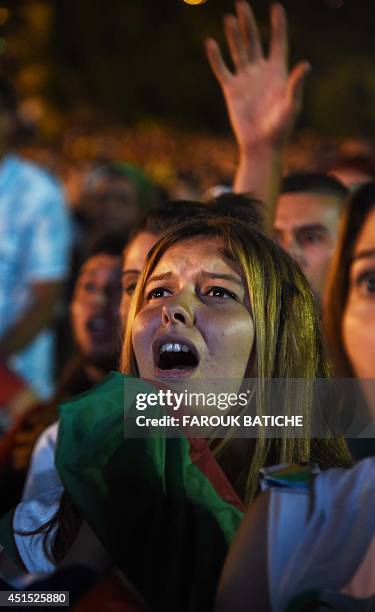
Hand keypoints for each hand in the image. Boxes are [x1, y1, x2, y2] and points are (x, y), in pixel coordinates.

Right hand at [205, 2, 310, 151]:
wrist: (261, 146)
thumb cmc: (280, 129)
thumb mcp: (291, 106)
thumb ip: (295, 85)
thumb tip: (305, 65)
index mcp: (278, 73)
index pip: (278, 43)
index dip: (278, 25)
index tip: (276, 7)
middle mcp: (261, 72)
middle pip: (254, 41)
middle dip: (248, 23)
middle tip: (242, 4)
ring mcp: (245, 80)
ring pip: (238, 51)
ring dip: (234, 35)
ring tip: (229, 18)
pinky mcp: (232, 90)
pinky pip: (222, 70)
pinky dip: (216, 57)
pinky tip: (211, 43)